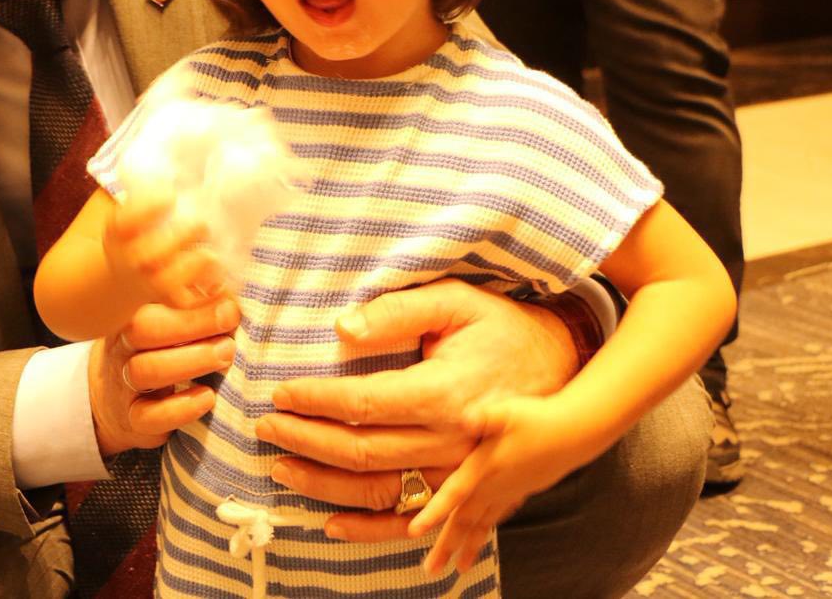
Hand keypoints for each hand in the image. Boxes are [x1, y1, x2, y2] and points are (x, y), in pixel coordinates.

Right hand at [88, 296, 239, 456]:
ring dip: (190, 361)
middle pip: (143, 329)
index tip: (227, 301)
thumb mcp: (170, 325)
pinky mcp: (132, 419)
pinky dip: (181, 408)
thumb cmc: (160, 353)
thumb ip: (195, 309)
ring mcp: (122, 383)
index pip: (152, 297)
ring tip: (224, 355)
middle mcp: (121, 346)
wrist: (117, 402)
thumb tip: (231, 294)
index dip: (191, 298)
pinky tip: (208, 397)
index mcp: (132, 315)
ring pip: (144, 370)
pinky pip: (149, 416)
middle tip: (229, 322)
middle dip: (191, 323)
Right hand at [104, 185, 224, 309]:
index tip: (171, 194)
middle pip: (147, 256)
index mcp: (118, 234)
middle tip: (202, 223)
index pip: (123, 223)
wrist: (125, 274)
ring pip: (166, 282)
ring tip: (210, 252)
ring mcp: (148, 282)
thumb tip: (173, 152)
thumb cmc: (137, 231)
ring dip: (191, 267)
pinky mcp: (168, 298)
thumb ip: (144, 188)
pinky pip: (186, 301)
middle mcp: (130, 259)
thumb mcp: (129, 210)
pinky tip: (217, 270)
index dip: (147, 209)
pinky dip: (204, 289)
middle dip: (179, 239)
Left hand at [256, 280, 577, 542]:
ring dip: (323, 485)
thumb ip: (398, 312)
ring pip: (378, 491)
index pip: (361, 404)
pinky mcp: (466, 490)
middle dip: (305, 439)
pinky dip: (370, 530)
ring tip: (282, 467)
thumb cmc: (503, 326)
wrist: (565, 362)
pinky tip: (332, 526)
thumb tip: (343, 328)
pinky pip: (412, 521)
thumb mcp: (456, 301)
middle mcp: (449, 442)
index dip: (314, 401)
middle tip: (266, 427)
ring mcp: (458, 473)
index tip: (279, 393)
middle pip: (362, 452)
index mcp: (444, 393)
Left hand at [408, 394, 600, 573]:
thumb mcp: (507, 412)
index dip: (434, 512)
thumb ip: (484, 417)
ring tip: (458, 569)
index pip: (454, 494)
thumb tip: (465, 418)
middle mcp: (494, 486)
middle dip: (447, 546)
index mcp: (484, 468)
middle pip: (465, 520)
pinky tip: (482, 538)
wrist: (575, 432)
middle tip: (430, 570)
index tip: (414, 532)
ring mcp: (508, 491)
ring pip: (483, 524)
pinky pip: (498, 517)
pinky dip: (487, 531)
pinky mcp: (520, 490)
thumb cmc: (537, 418)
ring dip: (468, 546)